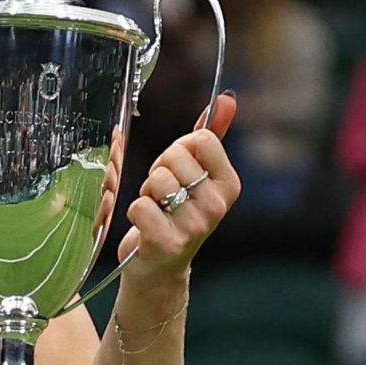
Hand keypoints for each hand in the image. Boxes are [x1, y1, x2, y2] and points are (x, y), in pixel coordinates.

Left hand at [117, 92, 239, 290]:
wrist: (159, 266)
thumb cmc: (175, 211)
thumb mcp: (197, 172)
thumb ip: (212, 135)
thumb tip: (227, 98)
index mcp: (230, 185)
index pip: (201, 139)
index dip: (179, 149)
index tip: (178, 169)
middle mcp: (218, 206)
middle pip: (175, 156)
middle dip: (159, 170)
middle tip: (162, 193)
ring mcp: (194, 226)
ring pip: (156, 180)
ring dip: (147, 192)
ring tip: (156, 209)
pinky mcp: (167, 242)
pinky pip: (139, 205)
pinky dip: (134, 211)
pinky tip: (146, 226)